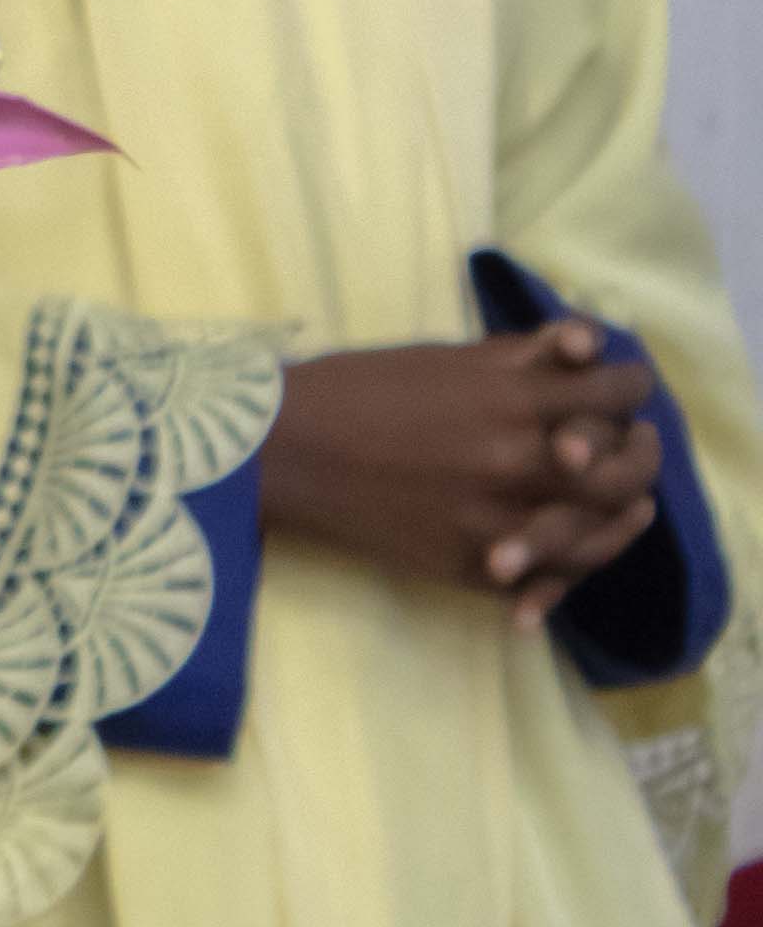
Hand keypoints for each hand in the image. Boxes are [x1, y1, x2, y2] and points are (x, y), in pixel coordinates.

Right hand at [258, 328, 666, 630]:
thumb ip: (522, 357)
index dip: (633, 384)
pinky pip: (549, 579)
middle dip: (642, 452)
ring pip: (599, 532)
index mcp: (511, 396)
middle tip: (636, 442)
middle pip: (625, 469)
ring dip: (622, 514)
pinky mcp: (471, 566)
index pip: (617, 390)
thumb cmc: (358, 387)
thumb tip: (584, 348)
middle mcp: (517, 460)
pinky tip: (579, 548)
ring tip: (626, 503)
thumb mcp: (446, 357)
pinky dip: (570, 567)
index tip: (627, 385)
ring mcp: (497, 520)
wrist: (284, 451)